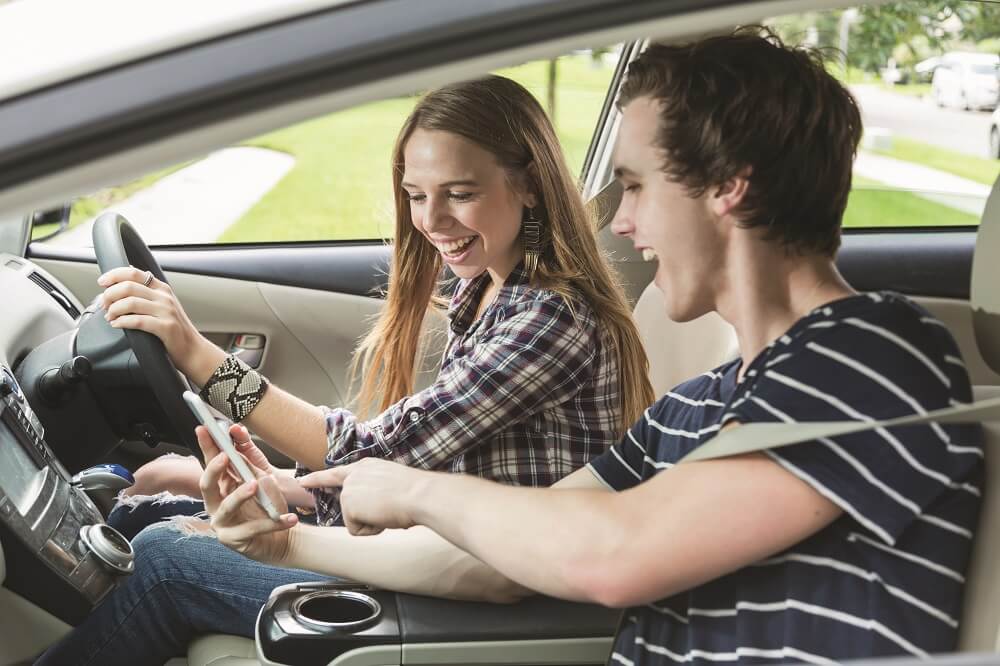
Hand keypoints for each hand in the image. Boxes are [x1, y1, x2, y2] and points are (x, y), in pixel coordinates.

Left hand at [97, 266, 222, 381]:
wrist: (193, 349)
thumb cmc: (175, 329)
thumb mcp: (164, 304)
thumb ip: (148, 290)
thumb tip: (128, 271)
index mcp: (162, 289)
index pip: (133, 273)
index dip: (114, 275)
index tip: (102, 282)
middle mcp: (164, 297)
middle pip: (129, 287)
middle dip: (109, 295)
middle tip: (104, 305)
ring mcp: (166, 312)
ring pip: (130, 303)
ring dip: (114, 310)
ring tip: (110, 317)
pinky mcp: (165, 327)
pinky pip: (137, 321)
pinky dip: (122, 322)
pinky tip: (117, 324)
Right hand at [196, 424, 298, 563]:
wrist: (281, 539)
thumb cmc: (268, 508)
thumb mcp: (263, 480)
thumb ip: (250, 461)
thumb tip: (238, 433)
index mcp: (221, 487)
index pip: (211, 464)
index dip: (206, 446)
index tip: (204, 428)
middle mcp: (216, 504)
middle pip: (206, 485)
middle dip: (213, 469)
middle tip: (224, 456)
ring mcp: (222, 523)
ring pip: (227, 507)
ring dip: (240, 494)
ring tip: (254, 484)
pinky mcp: (234, 540)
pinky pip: (254, 528)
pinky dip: (274, 522)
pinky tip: (289, 518)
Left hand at [299, 458, 426, 535]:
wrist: (420, 495)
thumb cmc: (416, 492)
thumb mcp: (391, 483)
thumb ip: (375, 490)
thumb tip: (372, 506)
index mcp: (366, 466)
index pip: (337, 473)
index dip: (318, 478)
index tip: (303, 481)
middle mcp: (354, 474)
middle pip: (346, 503)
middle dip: (362, 515)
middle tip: (385, 511)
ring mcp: (349, 489)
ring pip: (355, 519)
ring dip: (373, 522)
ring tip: (390, 510)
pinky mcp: (348, 505)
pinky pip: (357, 530)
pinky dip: (371, 529)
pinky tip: (384, 517)